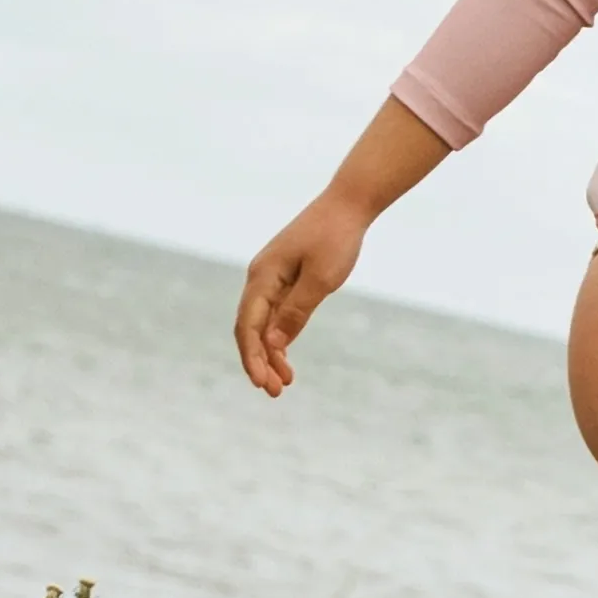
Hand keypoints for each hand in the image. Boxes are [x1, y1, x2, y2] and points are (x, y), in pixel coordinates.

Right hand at [234, 194, 367, 394]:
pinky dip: (280, 336)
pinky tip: (286, 358)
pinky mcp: (286, 278)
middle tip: (274, 393)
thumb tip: (272, 344)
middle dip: (258, 361)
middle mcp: (261, 277)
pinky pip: (275, 313)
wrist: (348, 204)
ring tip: (284, 383)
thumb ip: (296, 312)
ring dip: (270, 353)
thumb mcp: (321, 279)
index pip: (248, 325)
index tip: (263, 384)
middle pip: (250, 328)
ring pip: (263, 323)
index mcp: (263, 276)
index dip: (252, 358)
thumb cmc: (336, 238)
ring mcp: (272, 277)